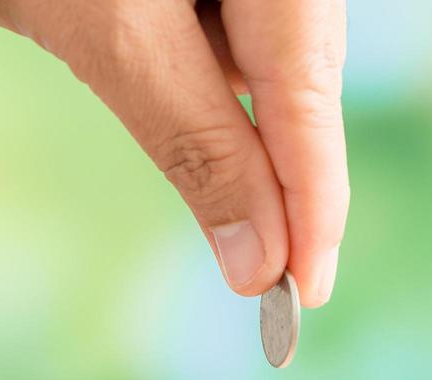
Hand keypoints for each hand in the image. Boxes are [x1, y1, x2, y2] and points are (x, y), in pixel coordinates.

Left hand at [0, 0, 347, 304]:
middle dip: (286, 179)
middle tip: (284, 283)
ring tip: (232, 198)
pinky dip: (208, 94)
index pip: (308, 98)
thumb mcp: (118, 40)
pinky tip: (187, 113)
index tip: (308, 288)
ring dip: (242, 139)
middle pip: (301, 82)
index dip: (313, 202)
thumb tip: (259, 261)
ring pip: (266, 66)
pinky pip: (227, 41)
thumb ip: (197, 145)